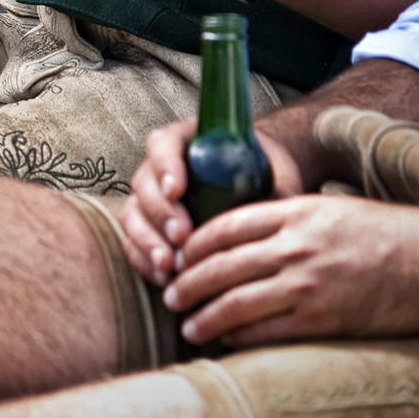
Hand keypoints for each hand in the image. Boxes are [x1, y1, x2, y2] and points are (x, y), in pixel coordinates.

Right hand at [122, 121, 304, 286]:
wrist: (251, 180)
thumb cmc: (258, 168)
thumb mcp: (272, 167)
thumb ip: (277, 181)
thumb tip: (286, 201)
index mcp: (183, 140)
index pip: (162, 146)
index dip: (165, 168)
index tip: (177, 191)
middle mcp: (158, 166)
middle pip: (144, 185)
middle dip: (160, 214)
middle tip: (181, 237)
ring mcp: (149, 197)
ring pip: (133, 216)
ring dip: (148, 241)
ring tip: (169, 265)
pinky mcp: (146, 225)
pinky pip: (133, 241)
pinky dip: (144, 260)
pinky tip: (163, 277)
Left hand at [163, 195, 418, 347]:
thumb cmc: (388, 234)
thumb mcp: (332, 210)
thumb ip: (288, 219)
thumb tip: (242, 237)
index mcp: (296, 212)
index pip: (224, 225)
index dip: (193, 244)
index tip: (178, 257)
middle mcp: (297, 246)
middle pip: (221, 266)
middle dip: (187, 284)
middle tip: (170, 296)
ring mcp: (310, 285)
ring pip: (236, 303)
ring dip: (205, 317)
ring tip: (188, 326)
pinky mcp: (325, 320)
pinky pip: (268, 334)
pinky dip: (240, 339)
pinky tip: (227, 342)